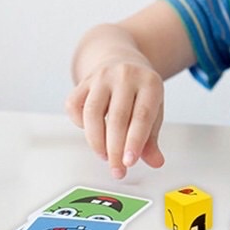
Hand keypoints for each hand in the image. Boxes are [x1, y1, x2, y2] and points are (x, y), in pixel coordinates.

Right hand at [65, 60, 164, 179]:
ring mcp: (102, 76)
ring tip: (104, 156)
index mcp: (149, 82)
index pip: (142, 116)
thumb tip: (155, 162)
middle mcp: (125, 75)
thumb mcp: (154, 109)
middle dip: (115, 150)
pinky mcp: (84, 81)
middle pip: (117, 117)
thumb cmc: (139, 91)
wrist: (121, 59)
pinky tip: (93, 132)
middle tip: (117, 170)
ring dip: (96, 141)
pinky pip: (74, 105)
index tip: (129, 162)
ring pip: (92, 112)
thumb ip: (152, 137)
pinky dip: (79, 123)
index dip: (135, 141)